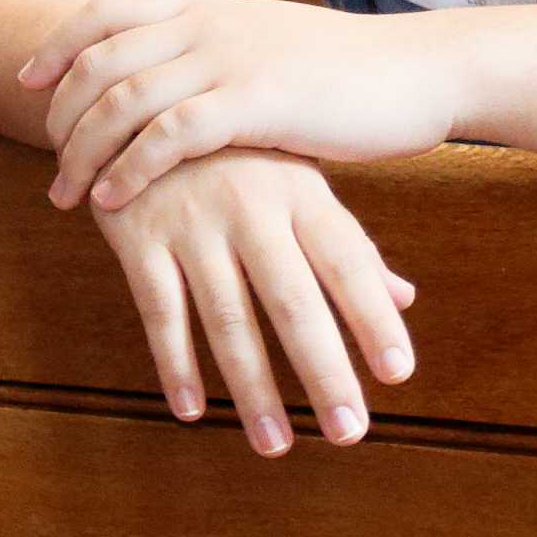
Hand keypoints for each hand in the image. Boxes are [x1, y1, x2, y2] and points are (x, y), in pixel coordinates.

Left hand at [27, 0, 472, 211]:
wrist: (421, 70)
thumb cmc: (348, 71)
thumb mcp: (268, 46)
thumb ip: (219, 54)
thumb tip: (182, 76)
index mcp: (206, 9)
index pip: (106, 10)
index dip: (59, 44)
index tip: (28, 81)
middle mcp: (207, 25)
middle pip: (99, 60)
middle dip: (60, 114)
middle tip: (47, 162)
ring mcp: (230, 59)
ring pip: (124, 99)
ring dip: (85, 151)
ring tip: (67, 195)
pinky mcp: (257, 101)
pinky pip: (170, 134)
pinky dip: (131, 168)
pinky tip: (114, 200)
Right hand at [82, 149, 417, 454]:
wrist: (134, 91)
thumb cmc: (235, 149)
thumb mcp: (296, 179)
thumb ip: (346, 245)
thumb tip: (403, 301)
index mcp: (299, 190)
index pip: (349, 261)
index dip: (372, 317)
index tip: (398, 375)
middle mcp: (249, 205)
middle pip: (293, 300)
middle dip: (323, 371)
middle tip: (350, 433)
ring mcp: (190, 220)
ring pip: (226, 318)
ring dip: (252, 388)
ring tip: (276, 445)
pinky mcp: (136, 234)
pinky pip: (157, 309)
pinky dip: (174, 362)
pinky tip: (191, 410)